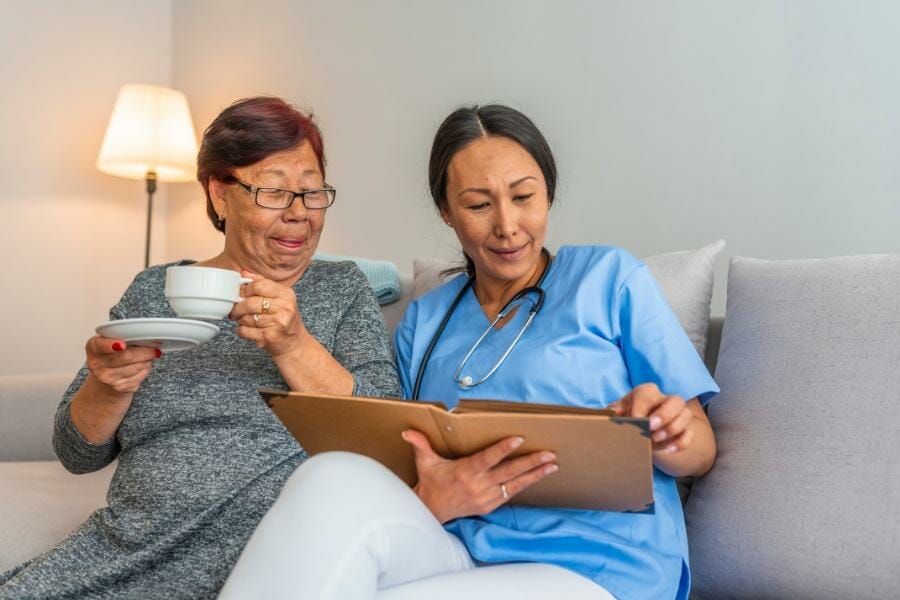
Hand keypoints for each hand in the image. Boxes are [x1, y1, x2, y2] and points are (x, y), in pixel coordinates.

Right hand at [85, 336, 159, 399]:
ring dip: (147, 360)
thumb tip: (144, 337)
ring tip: (147, 356)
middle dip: (145, 351)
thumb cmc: (112, 355)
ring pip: (137, 366)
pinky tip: (142, 366)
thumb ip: (122, 336)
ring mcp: (107, 378)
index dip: (111, 345)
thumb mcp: (111, 340)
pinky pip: (140, 376)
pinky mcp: (119, 388)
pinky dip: (146, 369)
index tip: (122, 345)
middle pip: (127, 356)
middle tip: (153, 348)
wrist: (105, 378)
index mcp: (93, 347)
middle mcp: (96, 364)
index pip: (101, 345)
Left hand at [230, 270, 307, 356]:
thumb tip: (244, 273)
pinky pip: (245, 331)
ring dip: (241, 320)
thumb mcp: (279, 298)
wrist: (294, 343)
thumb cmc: (284, 319)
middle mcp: (284, 307)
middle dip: (238, 307)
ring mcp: (278, 322)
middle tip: (236, 311)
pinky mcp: (269, 336)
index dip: (245, 290)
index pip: (258, 285)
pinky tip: (248, 330)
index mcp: (286, 294)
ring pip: (246, 318)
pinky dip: (242, 331)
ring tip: (245, 321)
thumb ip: (262, 283)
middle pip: (250, 302)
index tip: (242, 295)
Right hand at [402, 429, 557, 523]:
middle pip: (509, 472)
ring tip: (552, 465)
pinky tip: (539, 475)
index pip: (489, 458)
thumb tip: (408, 432)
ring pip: (515, 484)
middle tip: (548, 454)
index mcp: (466, 471)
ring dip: (535, 474)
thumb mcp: (425, 462)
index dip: (504, 449)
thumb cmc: (432, 482)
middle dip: (530, 463)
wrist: (433, 510)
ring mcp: (487, 496)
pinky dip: (526, 483)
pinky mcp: (491, 504)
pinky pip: (512, 492)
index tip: (519, 439)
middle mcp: (479, 485)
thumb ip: (420, 444)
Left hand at [607, 382, 694, 454]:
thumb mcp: (618, 412)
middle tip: (651, 428)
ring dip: (672, 429)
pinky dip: (681, 443)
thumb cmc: (628, 416)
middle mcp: (665, 400)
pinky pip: (690, 434)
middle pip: (675, 400)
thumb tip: (612, 412)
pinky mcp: (686, 428)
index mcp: (646, 393)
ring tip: (656, 440)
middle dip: (665, 415)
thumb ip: (614, 411)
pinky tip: (668, 450)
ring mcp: (678, 414)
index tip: (635, 420)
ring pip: (686, 415)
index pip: (647, 394)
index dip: (641, 407)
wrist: (640, 428)